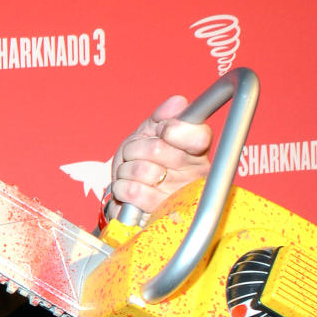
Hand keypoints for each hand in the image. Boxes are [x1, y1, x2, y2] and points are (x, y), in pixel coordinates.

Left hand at [106, 94, 212, 220]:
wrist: (128, 197)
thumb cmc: (142, 162)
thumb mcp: (150, 133)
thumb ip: (163, 116)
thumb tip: (178, 103)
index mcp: (197, 151)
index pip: (197, 136)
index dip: (172, 129)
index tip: (163, 130)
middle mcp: (194, 175)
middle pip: (158, 149)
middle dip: (135, 149)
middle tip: (135, 155)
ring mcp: (178, 196)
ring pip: (142, 170)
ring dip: (125, 169)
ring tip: (131, 173)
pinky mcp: (158, 213)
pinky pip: (132, 190)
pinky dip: (120, 186)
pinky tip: (127, 188)